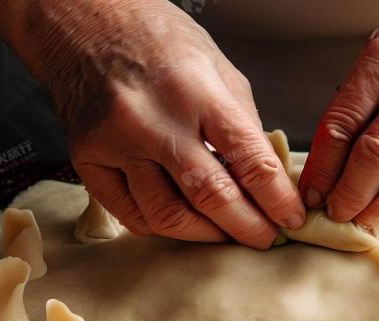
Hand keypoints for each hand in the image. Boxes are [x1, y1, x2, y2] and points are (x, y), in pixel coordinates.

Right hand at [0, 0, 304, 248]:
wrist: (87, 25)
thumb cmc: (160, 43)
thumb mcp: (218, 70)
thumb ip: (243, 126)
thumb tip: (266, 181)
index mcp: (197, 91)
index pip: (249, 160)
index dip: (277, 199)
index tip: (291, 218)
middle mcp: (153, 119)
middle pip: (210, 196)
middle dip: (248, 227)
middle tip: (264, 239)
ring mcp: (116, 142)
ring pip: (168, 215)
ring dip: (207, 235)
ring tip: (225, 233)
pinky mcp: (88, 159)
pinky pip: (131, 215)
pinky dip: (164, 228)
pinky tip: (183, 222)